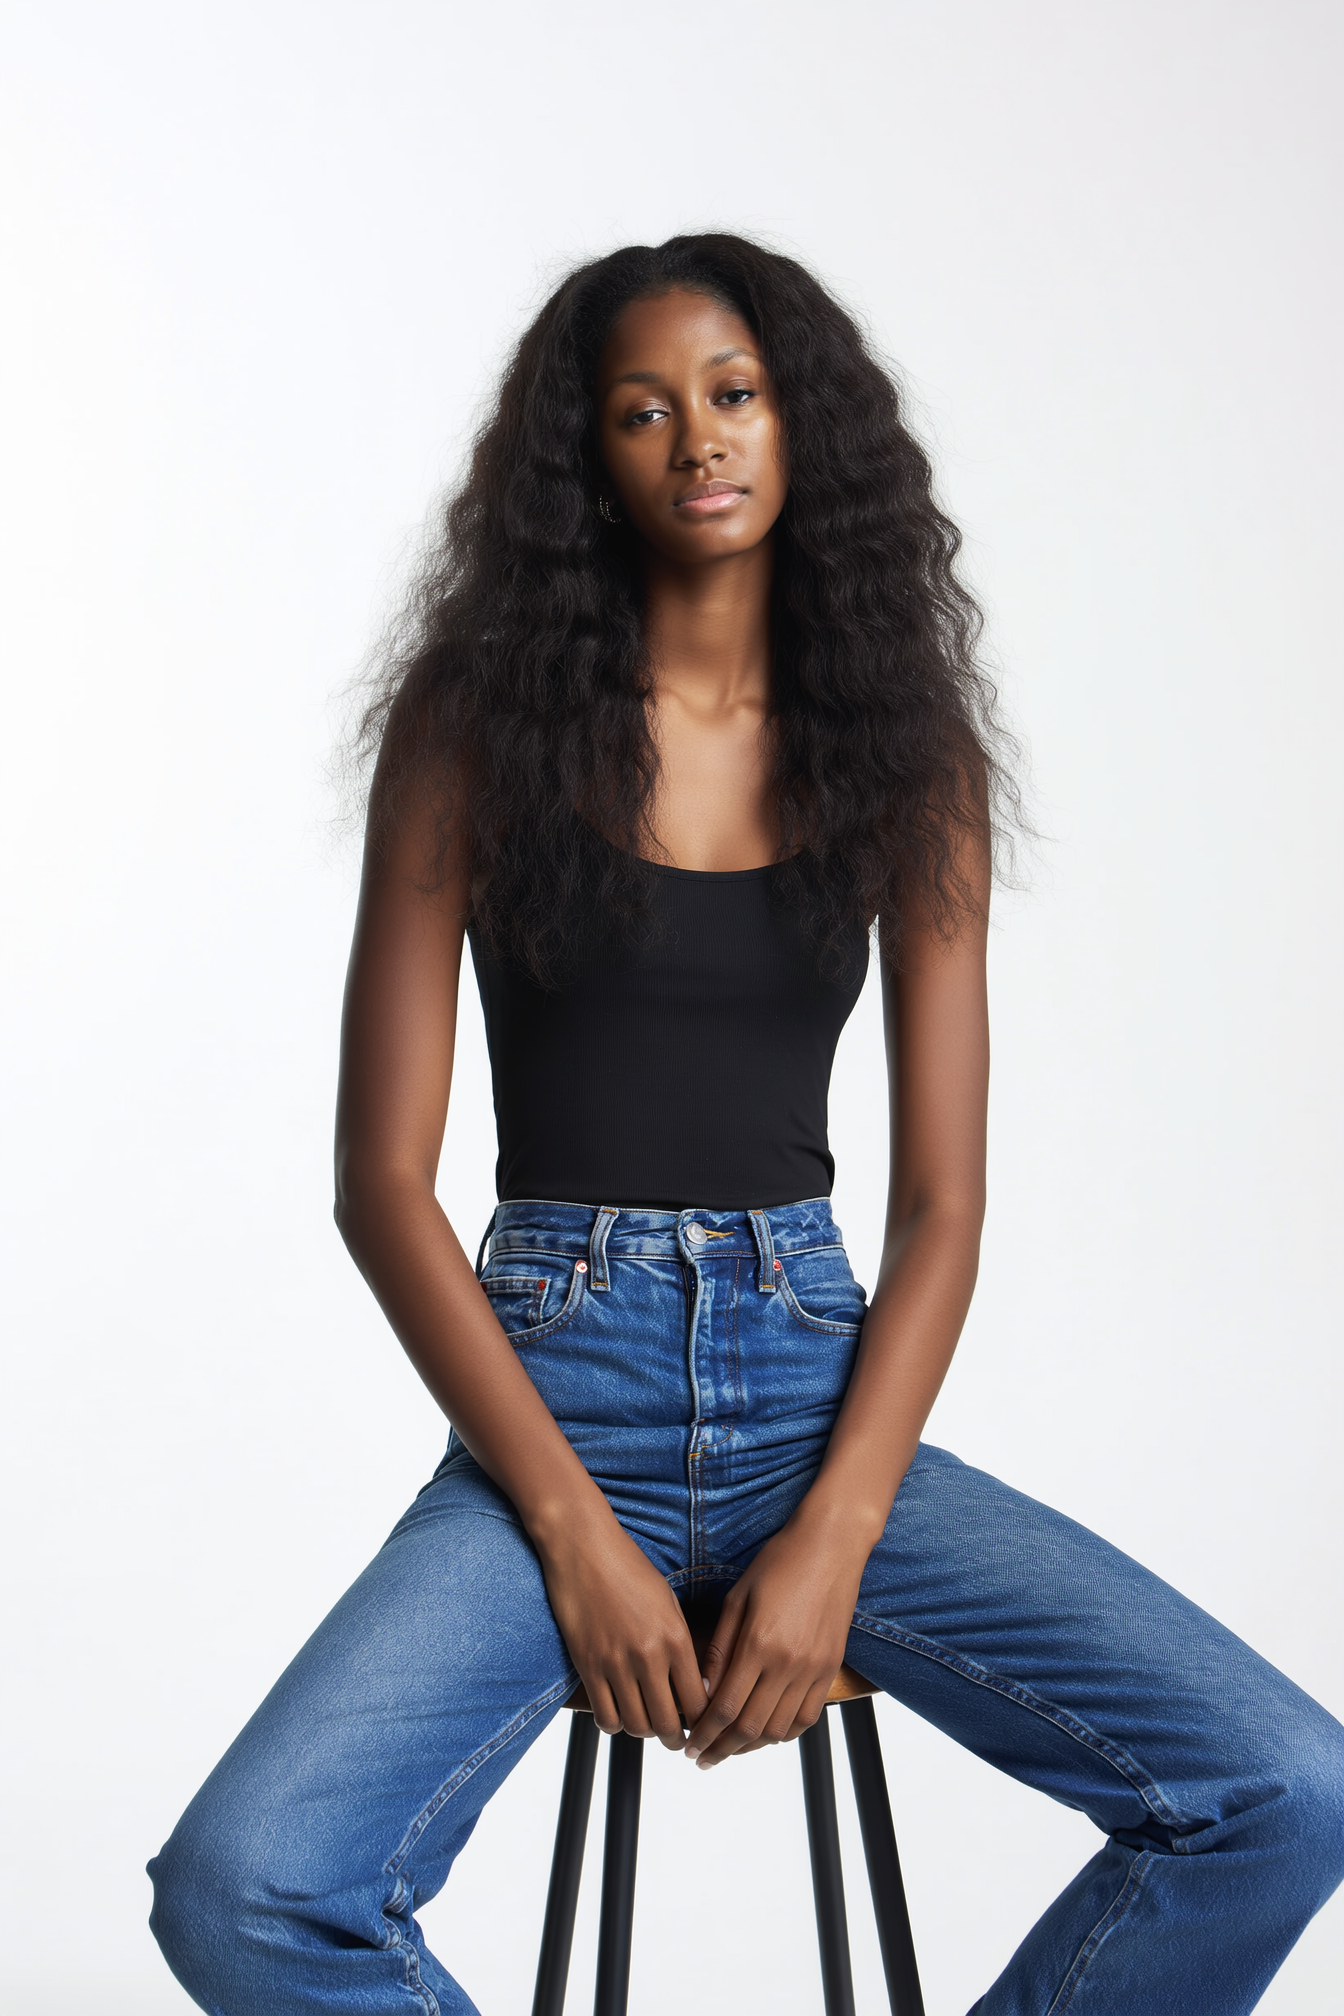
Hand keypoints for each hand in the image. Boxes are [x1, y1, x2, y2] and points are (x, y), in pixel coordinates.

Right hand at [535, 1502, 704, 1747]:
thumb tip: (693, 1685)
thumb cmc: (629, 1567)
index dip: (703, 1722)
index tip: (702, 1725)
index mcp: (675, 1638)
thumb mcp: (667, 1601)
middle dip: (676, 1738)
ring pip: (637, 1727)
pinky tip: (620, 1713)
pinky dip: (615, 1725)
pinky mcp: (587, 1666)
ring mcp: (615, 1664)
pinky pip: (605, 1718)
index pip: (698, 1702)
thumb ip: (680, 1643)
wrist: (583, 1546)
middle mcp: (648, 1656)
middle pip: (668, 1724)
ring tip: (648, 1724)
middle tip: (676, 1738)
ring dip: (645, 1732)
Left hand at [683, 1500, 870, 1767]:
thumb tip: (703, 1691)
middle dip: (722, 1749)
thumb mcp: (738, 1598)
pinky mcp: (830, 1668)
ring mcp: (813, 1669)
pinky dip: (784, 1732)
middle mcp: (788, 1663)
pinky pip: (807, 1717)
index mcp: (759, 1644)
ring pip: (779, 1729)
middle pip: (750, 1728)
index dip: (704, 1735)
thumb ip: (720, 1648)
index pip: (725, 1709)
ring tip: (731, 1746)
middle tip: (704, 1758)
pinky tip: (766, 1731)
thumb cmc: (779, 1562)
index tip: (691, 1747)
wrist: (831, 1546)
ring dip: (752, 1745)